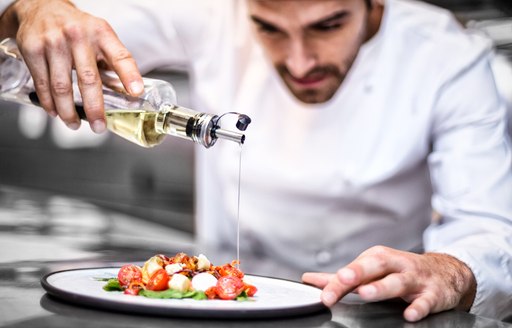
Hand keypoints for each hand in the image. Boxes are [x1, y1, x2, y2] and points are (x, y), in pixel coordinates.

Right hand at [0, 0, 142, 131]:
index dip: (129, 75)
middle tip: (99, 126)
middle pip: (88, 80)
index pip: (120, 56)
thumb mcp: (100, 36)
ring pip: (62, 87)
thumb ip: (112, 60)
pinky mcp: (33, 49)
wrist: (41, 7)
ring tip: (74, 124)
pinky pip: (42, 84)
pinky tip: (55, 112)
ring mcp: (53, 42)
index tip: (136, 92)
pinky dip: (49, 103)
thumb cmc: (77, 28)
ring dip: (69, 112)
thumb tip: (128, 92)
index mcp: (101, 33)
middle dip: (95, 109)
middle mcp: (78, 36)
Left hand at [302, 246, 476, 321]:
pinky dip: (419, 306)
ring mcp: (414, 278)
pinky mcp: (433, 293)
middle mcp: (395, 265)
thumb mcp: (371, 270)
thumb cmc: (400, 271)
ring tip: (366, 293)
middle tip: (342, 280)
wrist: (445, 272)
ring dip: (382, 287)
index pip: (354, 269)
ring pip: (397, 281)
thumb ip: (341, 277)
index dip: (337, 282)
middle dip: (357, 272)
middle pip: (374, 266)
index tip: (323, 294)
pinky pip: (426, 300)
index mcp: (377, 258)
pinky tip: (409, 314)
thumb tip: (310, 280)